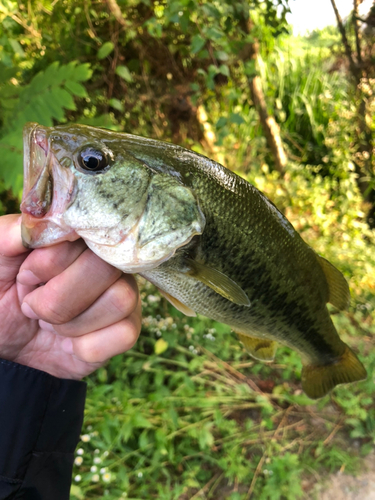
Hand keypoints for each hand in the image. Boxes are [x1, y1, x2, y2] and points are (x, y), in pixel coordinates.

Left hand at [0, 214, 140, 378]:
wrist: (3, 339)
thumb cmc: (0, 289)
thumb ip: (7, 233)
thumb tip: (38, 223)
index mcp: (79, 238)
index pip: (86, 237)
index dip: (51, 262)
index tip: (25, 276)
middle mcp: (109, 261)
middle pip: (108, 270)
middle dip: (58, 299)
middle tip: (32, 306)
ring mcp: (122, 295)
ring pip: (121, 300)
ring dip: (72, 323)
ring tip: (51, 323)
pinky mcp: (126, 330)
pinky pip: (125, 334)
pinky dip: (88, 346)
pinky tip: (71, 343)